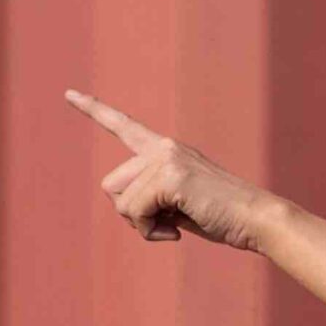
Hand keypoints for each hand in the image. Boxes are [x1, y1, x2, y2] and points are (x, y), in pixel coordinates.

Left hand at [65, 88, 277, 250]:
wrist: (256, 219)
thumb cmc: (222, 217)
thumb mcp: (178, 204)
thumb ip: (151, 196)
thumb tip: (124, 205)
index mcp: (165, 150)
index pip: (123, 126)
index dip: (94, 110)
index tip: (69, 94)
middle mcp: (163, 147)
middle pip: (111, 185)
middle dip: (131, 212)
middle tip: (166, 221)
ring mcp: (166, 158)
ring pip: (120, 201)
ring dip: (141, 224)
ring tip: (175, 224)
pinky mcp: (170, 175)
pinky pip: (134, 212)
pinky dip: (150, 231)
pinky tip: (178, 230)